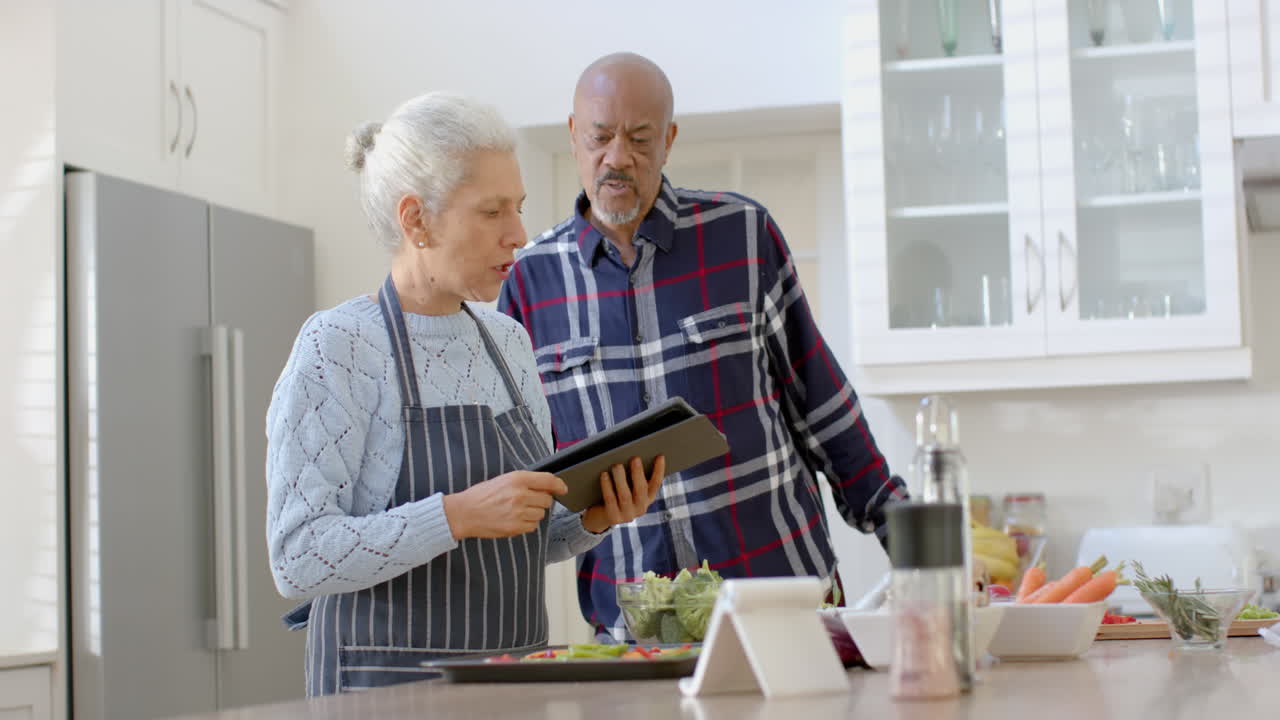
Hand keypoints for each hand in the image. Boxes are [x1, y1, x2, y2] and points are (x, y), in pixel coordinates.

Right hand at [442, 471, 567, 539]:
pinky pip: (533, 527)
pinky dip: (527, 524)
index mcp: (517, 479)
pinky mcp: (515, 527)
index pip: (548, 480)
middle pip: (547, 499)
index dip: (559, 485)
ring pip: (541, 514)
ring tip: (517, 511)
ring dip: (534, 513)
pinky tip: (514, 519)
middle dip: (541, 501)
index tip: (563, 488)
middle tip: (527, 501)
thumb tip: (547, 484)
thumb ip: (525, 481)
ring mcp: (518, 512)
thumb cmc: (481, 495)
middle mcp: (520, 495)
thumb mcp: (503, 480)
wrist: (464, 513)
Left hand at [581, 456, 665, 533]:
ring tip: (617, 465)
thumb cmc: (616, 492)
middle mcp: (640, 508)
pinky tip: (604, 474)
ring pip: (625, 495)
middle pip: (641, 489)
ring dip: (621, 479)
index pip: (656, 484)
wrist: (600, 515)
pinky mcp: (613, 517)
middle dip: (638, 473)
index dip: (659, 471)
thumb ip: (632, 474)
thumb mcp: (627, 485)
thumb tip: (633, 455)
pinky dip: (607, 486)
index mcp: (647, 498)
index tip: (660, 456)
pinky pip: (610, 499)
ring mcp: (627, 515)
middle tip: (635, 458)